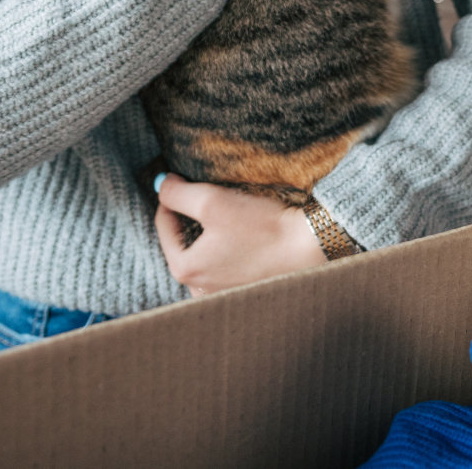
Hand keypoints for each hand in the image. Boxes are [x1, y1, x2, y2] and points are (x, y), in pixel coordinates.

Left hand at [153, 173, 325, 294]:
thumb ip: (178, 193)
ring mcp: (222, 293)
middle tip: (205, 194)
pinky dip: (226, 250)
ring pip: (203, 255)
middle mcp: (199, 289)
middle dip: (189, 217)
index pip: (164, 225)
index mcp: (185, 269)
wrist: (310, 246)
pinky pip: (223, 266)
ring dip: (208, 235)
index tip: (184, 178)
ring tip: (224, 214)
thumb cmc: (263, 226)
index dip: (172, 196)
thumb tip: (161, 184)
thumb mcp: (212, 201)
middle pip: (183, 242)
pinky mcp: (244, 291)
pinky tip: (242, 237)